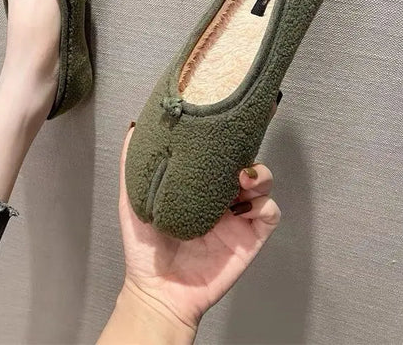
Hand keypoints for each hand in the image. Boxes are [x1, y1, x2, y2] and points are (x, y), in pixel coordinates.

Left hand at [118, 123, 280, 331]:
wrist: (158, 290)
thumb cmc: (144, 248)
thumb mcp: (134, 200)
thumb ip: (132, 166)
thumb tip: (132, 129)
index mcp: (197, 186)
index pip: (218, 154)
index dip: (229, 135)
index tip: (231, 112)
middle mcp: (220, 197)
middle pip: (245, 162)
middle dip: (249, 149)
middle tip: (238, 144)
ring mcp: (237, 217)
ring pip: (262, 185)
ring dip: (258, 175)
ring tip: (240, 178)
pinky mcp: (249, 237)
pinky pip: (270, 214)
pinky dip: (264, 205)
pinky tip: (244, 208)